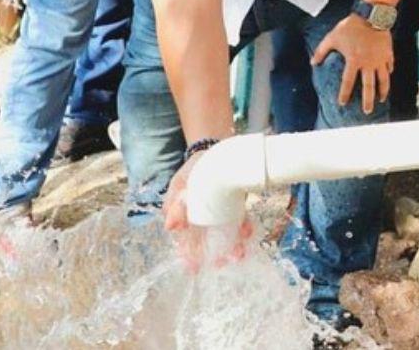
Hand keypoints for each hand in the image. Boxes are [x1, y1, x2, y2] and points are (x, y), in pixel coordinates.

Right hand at [162, 151, 253, 273]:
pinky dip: (244, 228)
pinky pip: (240, 221)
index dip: (188, 255)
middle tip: (224, 262)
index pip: (185, 240)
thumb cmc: (194, 170)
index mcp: (186, 216)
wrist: (216, 150)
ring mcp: (221, 212)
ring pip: (226, 235)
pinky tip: (247, 231)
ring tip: (239, 254)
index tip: (194, 269)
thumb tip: (170, 227)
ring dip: (232, 246)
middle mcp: (204, 218)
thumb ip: (175, 204)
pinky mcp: (236, 206)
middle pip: (208, 242)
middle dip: (215, 255)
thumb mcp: (181, 183)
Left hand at [312, 14, 393, 112]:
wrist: (372, 14)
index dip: (345, 94)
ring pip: (383, 80)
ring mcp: (380, 59)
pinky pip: (389, 66)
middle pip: (368, 87)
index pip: (348, 82)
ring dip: (382, 91)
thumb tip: (313, 63)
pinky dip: (388, 73)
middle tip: (367, 111)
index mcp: (354, 61)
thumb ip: (321, 51)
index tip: (343, 103)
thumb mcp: (332, 37)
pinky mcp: (388, 53)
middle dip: (367, 100)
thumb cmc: (351, 26)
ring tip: (381, 99)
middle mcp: (368, 63)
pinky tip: (388, 77)